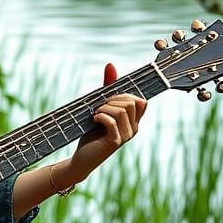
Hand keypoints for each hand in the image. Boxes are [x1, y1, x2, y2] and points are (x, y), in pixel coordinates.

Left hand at [63, 63, 147, 186]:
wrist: (82, 157)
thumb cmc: (91, 132)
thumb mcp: (100, 107)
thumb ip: (107, 88)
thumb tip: (111, 65)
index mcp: (133, 120)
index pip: (141, 101)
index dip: (126, 95)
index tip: (109, 99)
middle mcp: (133, 128)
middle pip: (132, 102)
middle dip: (113, 99)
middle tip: (98, 107)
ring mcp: (125, 136)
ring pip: (122, 110)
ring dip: (105, 108)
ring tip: (95, 114)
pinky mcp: (114, 142)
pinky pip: (112, 122)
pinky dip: (101, 116)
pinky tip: (94, 120)